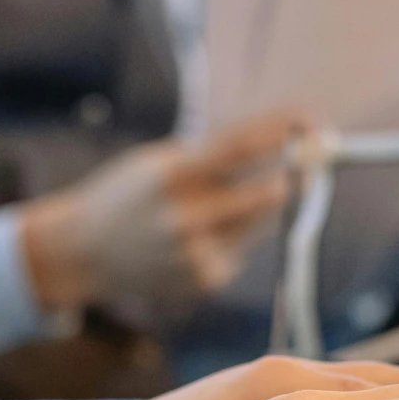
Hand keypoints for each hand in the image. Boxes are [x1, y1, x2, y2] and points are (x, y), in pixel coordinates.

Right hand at [19, 112, 307, 329]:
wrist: (84, 252)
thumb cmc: (129, 196)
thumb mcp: (158, 164)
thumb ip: (211, 158)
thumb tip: (279, 141)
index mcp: (170, 176)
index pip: (237, 149)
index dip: (279, 134)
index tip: (310, 119)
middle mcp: (184, 218)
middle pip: (263, 195)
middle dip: (294, 177)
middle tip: (314, 159)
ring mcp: (196, 254)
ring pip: (257, 224)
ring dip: (260, 207)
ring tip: (219, 203)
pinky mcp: (205, 280)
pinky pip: (240, 250)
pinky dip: (233, 238)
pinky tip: (196, 239)